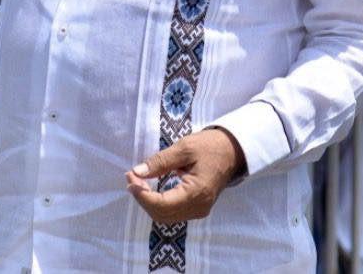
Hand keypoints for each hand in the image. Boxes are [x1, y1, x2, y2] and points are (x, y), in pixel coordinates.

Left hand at [125, 128, 245, 222]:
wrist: (231, 151)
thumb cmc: (209, 146)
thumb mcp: (184, 148)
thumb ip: (160, 161)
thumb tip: (137, 172)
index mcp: (197, 192)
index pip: (163, 204)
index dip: (142, 195)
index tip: (130, 177)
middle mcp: (199, 207)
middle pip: (162, 214)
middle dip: (142, 198)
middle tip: (131, 177)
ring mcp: (199, 210)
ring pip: (165, 216)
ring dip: (148, 201)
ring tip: (137, 181)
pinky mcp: (197, 208)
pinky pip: (172, 212)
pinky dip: (157, 203)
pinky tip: (149, 189)